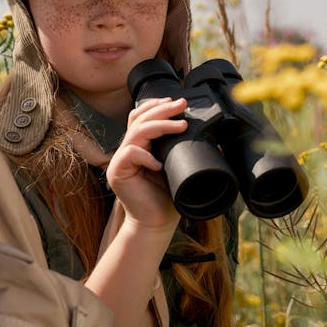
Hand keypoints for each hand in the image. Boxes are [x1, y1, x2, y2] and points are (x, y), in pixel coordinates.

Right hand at [106, 96, 186, 230]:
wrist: (156, 223)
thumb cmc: (168, 197)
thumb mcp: (179, 167)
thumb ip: (183, 149)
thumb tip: (209, 133)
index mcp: (141, 145)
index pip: (142, 116)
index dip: (157, 106)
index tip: (178, 103)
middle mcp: (128, 149)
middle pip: (139, 118)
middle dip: (161, 109)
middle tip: (181, 105)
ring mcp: (121, 160)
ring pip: (135, 131)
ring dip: (159, 125)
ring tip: (180, 126)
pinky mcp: (117, 173)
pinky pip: (129, 153)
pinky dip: (145, 155)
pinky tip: (159, 165)